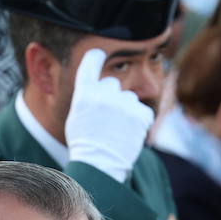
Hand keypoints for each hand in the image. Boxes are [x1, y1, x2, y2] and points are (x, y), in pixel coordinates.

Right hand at [64, 48, 153, 182]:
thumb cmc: (85, 144)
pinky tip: (129, 134)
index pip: (91, 62)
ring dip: (126, 110)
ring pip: (129, 99)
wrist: (100, 165)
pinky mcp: (141, 115)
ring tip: (118, 131)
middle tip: (107, 118)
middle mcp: (104, 93)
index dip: (96, 57)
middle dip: (112, 96)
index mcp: (85, 93)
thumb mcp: (77, 116)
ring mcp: (124, 104)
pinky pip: (143, 112)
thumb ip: (87, 96)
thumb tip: (97, 84)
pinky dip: (139, 122)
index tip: (99, 54)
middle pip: (112, 84)